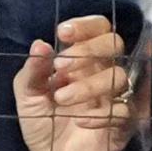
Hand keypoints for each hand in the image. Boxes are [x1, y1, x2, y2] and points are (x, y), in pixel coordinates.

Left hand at [13, 15, 135, 150]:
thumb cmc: (43, 124)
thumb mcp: (28, 96)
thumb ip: (32, 71)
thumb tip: (40, 44)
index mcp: (84, 60)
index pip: (98, 28)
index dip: (85, 26)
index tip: (62, 33)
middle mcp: (103, 73)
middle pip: (115, 43)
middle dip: (88, 49)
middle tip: (61, 66)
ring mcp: (115, 97)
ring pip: (118, 76)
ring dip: (88, 85)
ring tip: (61, 99)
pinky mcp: (123, 123)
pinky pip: (123, 110)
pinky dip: (100, 114)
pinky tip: (79, 121)